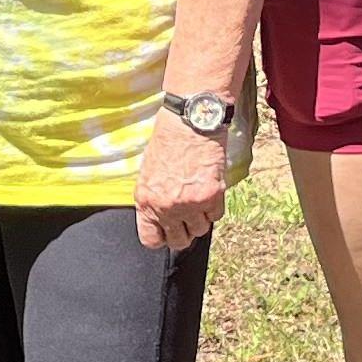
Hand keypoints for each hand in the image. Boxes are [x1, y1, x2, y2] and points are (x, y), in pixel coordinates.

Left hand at [135, 114, 233, 248]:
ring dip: (201, 217)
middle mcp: (166, 207)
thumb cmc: (168, 139)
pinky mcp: (210, 196)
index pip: (151, 239)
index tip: (168, 230)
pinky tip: (210, 188)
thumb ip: (154, 197)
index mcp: (146, 201)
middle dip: (184, 231)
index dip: (162, 237)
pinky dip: (215, 206)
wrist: (190, 121)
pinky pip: (216, 216)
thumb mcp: (149, 171)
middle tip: (189, 217)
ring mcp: (189, 204)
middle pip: (178, 241)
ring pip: (200, 230)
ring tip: (200, 197)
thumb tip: (162, 215)